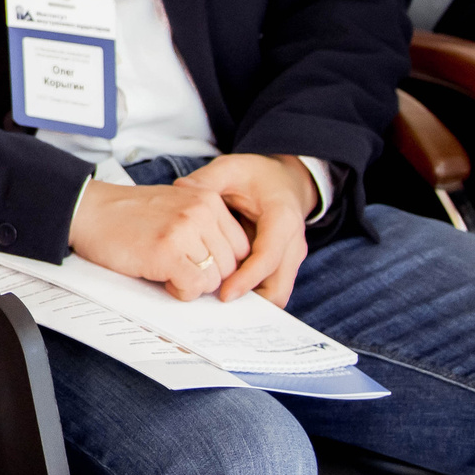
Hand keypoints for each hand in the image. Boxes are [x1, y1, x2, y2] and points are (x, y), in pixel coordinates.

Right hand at [68, 177, 251, 301]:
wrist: (88, 210)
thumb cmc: (128, 213)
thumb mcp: (176, 205)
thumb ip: (204, 225)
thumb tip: (227, 264)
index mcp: (208, 198)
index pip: (241, 246)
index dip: (221, 262)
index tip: (199, 263)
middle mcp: (201, 212)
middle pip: (231, 265)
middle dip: (208, 275)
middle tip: (180, 269)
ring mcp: (185, 231)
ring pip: (214, 279)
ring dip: (193, 284)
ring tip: (168, 271)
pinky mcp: (167, 252)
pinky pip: (193, 287)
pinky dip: (180, 291)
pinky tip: (162, 278)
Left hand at [179, 153, 316, 307]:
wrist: (284, 180)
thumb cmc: (256, 175)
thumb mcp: (231, 168)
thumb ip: (207, 180)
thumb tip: (180, 188)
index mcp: (282, 219)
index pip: (268, 257)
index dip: (247, 278)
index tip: (224, 293)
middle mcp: (293, 243)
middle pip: (278, 287)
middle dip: (249, 301)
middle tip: (214, 307)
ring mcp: (290, 257)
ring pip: (275, 294)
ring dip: (248, 301)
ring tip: (214, 304)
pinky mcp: (282, 265)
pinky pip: (267, 288)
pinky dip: (249, 294)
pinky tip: (221, 295)